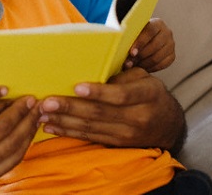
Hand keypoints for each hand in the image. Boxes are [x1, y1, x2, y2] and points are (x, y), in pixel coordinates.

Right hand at [0, 68, 39, 193]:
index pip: (0, 129)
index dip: (17, 113)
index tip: (28, 99)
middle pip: (12, 145)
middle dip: (27, 124)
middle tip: (39, 107)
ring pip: (12, 159)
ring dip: (26, 138)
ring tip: (36, 120)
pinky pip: (4, 168)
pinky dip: (16, 152)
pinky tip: (21, 137)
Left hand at [39, 68, 185, 153]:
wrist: (168, 124)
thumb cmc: (149, 93)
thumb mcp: (143, 78)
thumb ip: (120, 76)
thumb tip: (88, 68)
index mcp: (147, 95)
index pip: (120, 95)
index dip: (98, 92)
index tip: (76, 87)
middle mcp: (138, 117)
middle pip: (100, 113)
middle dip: (70, 107)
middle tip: (47, 102)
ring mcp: (127, 134)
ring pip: (91, 127)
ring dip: (64, 121)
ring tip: (42, 114)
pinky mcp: (117, 143)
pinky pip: (89, 137)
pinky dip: (68, 132)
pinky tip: (51, 126)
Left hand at [125, 18, 174, 71]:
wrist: (147, 37)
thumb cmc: (136, 33)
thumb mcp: (134, 31)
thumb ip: (129, 35)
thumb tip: (121, 45)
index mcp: (157, 23)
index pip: (150, 31)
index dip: (140, 42)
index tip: (131, 52)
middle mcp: (167, 33)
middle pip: (154, 46)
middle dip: (140, 56)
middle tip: (128, 63)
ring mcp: (171, 45)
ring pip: (157, 57)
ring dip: (143, 63)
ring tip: (132, 66)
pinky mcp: (172, 55)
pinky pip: (162, 64)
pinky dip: (150, 68)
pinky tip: (141, 68)